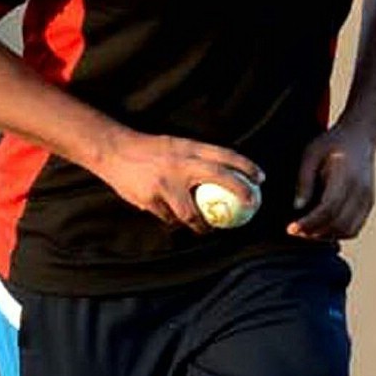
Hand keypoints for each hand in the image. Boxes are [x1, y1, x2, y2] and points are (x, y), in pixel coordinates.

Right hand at [97, 130, 263, 232]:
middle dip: (241, 192)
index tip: (261, 179)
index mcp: (189, 148)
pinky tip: (176, 222)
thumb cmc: (150, 150)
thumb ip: (197, 159)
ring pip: (192, 213)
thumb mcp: (177, 146)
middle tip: (252, 205)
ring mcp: (166, 183)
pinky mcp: (151, 199)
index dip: (247, 167)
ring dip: (202, 225)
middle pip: (220, 178)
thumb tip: (225, 174)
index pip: (225, 155)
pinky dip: (174, 220)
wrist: (114, 152)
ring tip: (208, 229)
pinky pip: (169, 218)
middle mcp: (180, 164)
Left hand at [287, 123, 375, 240]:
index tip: (291, 228)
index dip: (309, 222)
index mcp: (346, 175)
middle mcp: (361, 190)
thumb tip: (297, 207)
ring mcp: (367, 199)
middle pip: (339, 223)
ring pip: (348, 230)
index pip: (329, 208)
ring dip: (326, 235)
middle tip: (295, 231)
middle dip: (314, 232)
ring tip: (306, 230)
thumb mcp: (311, 154)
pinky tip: (322, 228)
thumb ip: (304, 180)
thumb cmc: (331, 143)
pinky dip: (337, 234)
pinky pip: (354, 229)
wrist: (360, 137)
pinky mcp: (368, 204)